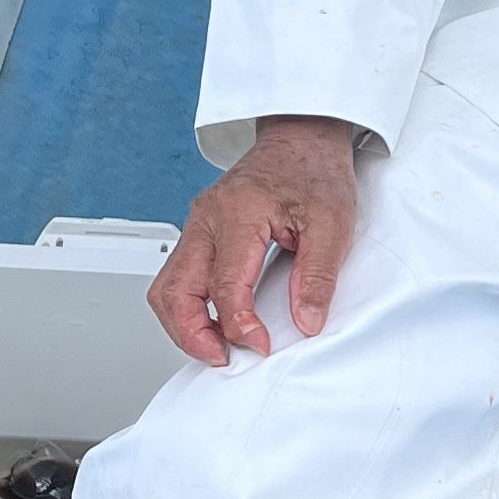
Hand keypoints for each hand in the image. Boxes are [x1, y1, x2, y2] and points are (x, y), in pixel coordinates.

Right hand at [150, 117, 360, 366]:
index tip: (260, 345)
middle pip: (174, 290)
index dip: (238, 325)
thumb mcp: (332, 223)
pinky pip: (178, 276)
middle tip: (223, 358)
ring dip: (183, 324)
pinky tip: (213, 321)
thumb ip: (317, 275)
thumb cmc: (314, 171)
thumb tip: (306, 321)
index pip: (223, 284)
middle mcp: (206, 219)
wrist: (302, 139)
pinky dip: (189, 306)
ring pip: (166, 287)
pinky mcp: (200, 232)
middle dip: (192, 334)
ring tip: (216, 347)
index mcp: (237, 213)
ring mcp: (197, 225)